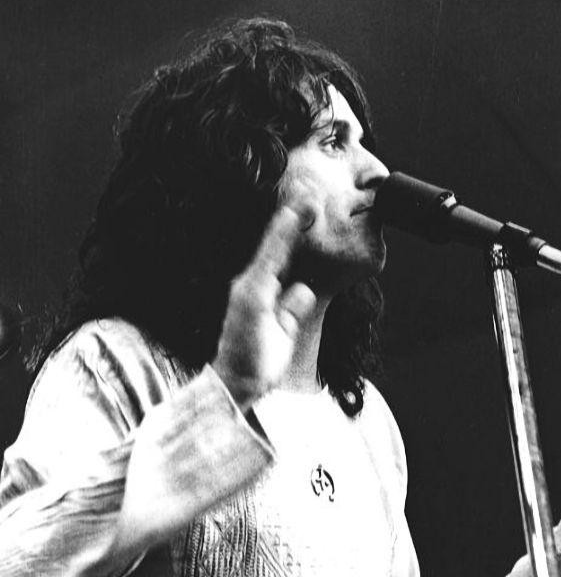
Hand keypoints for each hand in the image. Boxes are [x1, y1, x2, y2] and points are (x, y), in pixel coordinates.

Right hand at [212, 205, 316, 410]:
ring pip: (272, 246)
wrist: (236, 385)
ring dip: (286, 220)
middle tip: (308, 191)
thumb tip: (303, 289)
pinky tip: (291, 218)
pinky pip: (269, 261)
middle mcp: (252, 285)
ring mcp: (250, 288)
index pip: (280, 256)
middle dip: (291, 217)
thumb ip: (291, 309)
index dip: (293, 232)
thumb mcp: (282, 332)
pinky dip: (279, 238)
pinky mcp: (250, 296)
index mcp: (260, 292)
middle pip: (275, 244)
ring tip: (304, 196)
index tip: (308, 208)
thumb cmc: (256, 363)